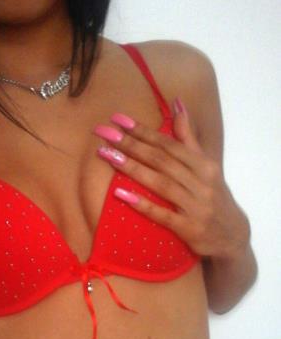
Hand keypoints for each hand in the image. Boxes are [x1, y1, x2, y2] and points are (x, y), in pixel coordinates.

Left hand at [92, 101, 249, 260]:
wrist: (232, 236)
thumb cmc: (213, 197)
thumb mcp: (206, 166)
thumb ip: (188, 137)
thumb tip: (177, 102)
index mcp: (204, 165)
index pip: (169, 145)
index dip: (143, 131)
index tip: (118, 120)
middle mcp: (201, 183)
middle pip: (162, 161)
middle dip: (132, 145)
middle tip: (105, 134)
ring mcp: (195, 207)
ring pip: (161, 184)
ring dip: (133, 168)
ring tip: (108, 156)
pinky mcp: (189, 229)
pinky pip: (162, 215)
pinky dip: (142, 204)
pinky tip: (121, 194)